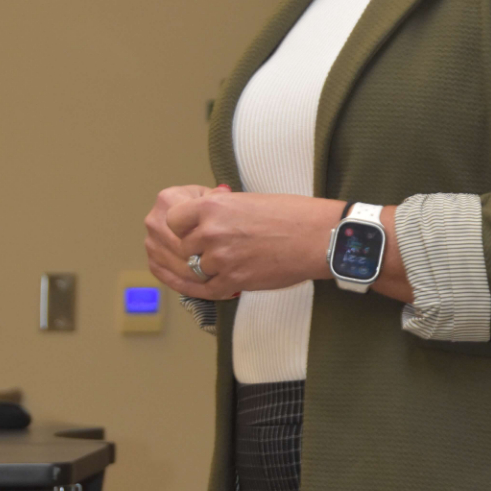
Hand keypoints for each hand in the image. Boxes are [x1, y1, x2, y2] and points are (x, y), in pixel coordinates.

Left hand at [144, 185, 344, 301]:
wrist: (317, 237)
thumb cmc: (290, 214)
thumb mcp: (246, 201)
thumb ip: (218, 210)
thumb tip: (199, 218)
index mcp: (213, 207)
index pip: (173, 219)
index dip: (180, 225)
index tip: (189, 227)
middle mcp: (211, 233)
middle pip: (182, 247)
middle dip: (192, 249)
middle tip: (208, 247)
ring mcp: (221, 260)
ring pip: (194, 269)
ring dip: (205, 267)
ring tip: (221, 261)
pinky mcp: (234, 282)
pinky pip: (206, 290)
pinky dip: (207, 287)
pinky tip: (211, 283)